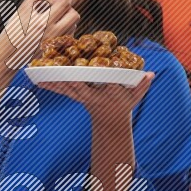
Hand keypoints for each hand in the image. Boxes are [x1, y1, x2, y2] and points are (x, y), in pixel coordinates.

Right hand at [0, 0, 80, 69]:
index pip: (64, 2)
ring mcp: (56, 43)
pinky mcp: (56, 49)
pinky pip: (69, 36)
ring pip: (73, 26)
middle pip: (74, 15)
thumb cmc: (14, 30)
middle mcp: (52, 34)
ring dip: (67, 18)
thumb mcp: (23, 9)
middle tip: (60, 4)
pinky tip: (54, 27)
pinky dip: (65, 28)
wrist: (9, 53)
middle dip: (69, 7)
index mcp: (43, 21)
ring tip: (54, 16)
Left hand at [38, 71, 154, 124]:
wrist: (110, 122)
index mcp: (111, 95)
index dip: (103, 77)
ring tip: (42, 75)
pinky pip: (63, 91)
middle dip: (73, 81)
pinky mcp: (76, 97)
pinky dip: (51, 86)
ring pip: (69, 90)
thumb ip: (142, 86)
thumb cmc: (124, 105)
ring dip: (56, 83)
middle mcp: (95, 97)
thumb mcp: (135, 97)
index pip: (108, 85)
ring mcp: (84, 98)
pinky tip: (39, 81)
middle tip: (62, 72)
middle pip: (83, 88)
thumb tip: (151, 74)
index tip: (98, 68)